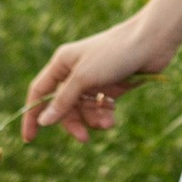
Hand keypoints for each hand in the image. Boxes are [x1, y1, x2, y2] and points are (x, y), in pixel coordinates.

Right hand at [22, 13, 166, 140]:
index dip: (33, 115)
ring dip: (93, 120)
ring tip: (107, 123)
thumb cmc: (114, 54)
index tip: (30, 139)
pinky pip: (100, 108)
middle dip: (73, 123)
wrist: (151, 43)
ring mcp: (94, 80)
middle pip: (63, 106)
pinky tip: (113, 117)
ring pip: (83, 110)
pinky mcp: (111, 86)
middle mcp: (75, 72)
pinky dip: (104, 115)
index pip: (39, 92)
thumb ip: (63, 100)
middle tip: (84, 138)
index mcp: (62, 64)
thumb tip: (43, 120)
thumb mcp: (84, 78)